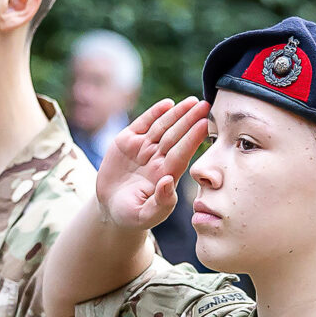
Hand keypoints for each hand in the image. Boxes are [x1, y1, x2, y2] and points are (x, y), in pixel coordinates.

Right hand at [95, 98, 210, 228]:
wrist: (109, 208)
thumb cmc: (131, 215)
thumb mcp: (145, 215)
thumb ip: (161, 202)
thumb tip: (169, 181)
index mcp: (166, 175)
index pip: (182, 153)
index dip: (193, 139)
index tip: (204, 124)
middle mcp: (157, 159)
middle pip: (176, 136)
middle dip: (190, 120)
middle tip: (205, 104)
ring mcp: (143, 148)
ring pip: (162, 127)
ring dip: (177, 113)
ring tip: (191, 101)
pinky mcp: (127, 141)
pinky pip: (143, 124)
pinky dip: (154, 113)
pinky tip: (167, 104)